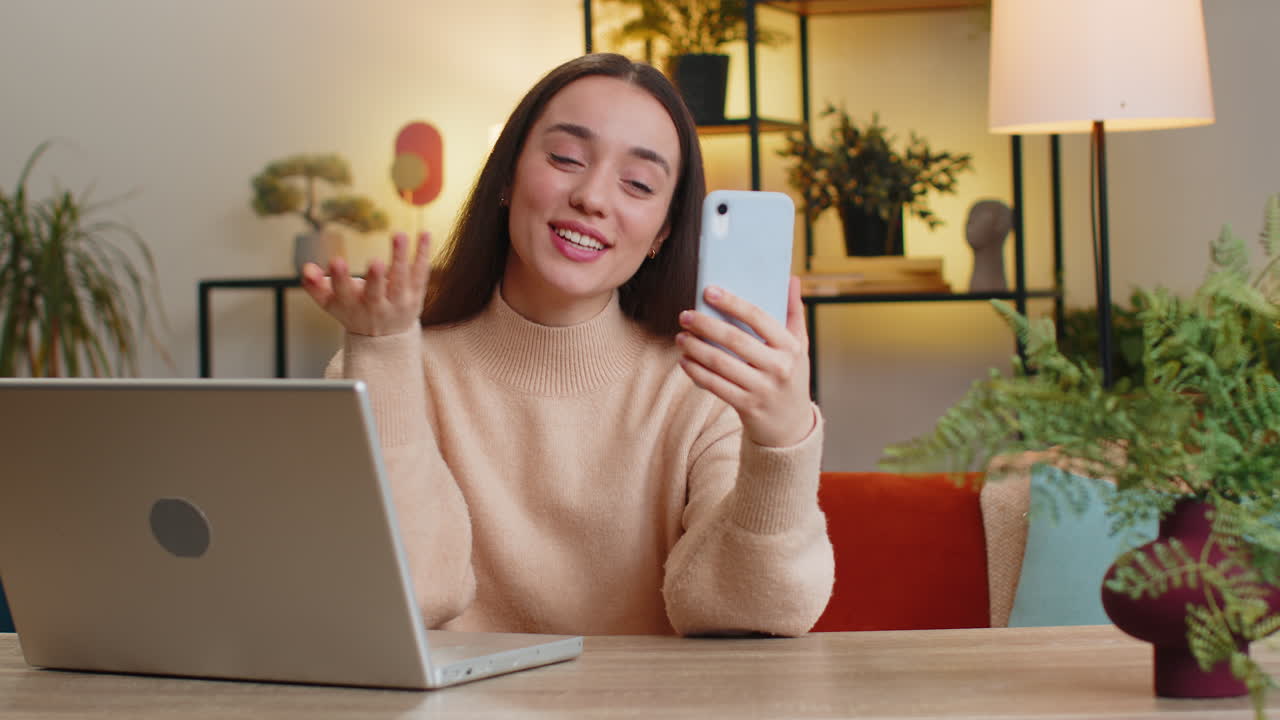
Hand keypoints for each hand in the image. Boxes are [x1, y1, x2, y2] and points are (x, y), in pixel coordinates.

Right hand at [300, 231, 430, 336]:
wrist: (384, 337)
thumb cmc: (353, 311)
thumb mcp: (330, 302)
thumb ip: (314, 285)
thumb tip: (306, 268)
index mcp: (351, 306)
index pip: (343, 293)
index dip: (339, 278)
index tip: (336, 261)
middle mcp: (376, 307)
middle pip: (375, 293)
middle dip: (374, 278)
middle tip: (374, 261)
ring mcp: (398, 303)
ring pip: (401, 280)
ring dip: (400, 257)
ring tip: (399, 236)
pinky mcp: (416, 296)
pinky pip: (420, 273)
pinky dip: (423, 254)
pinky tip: (424, 234)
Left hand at [676, 277, 813, 447]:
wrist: (790, 425)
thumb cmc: (790, 376)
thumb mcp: (800, 346)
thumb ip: (794, 313)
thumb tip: (791, 278)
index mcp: (791, 347)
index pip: (759, 318)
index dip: (732, 303)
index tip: (709, 291)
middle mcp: (779, 367)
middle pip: (735, 339)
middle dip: (706, 325)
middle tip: (685, 315)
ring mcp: (763, 388)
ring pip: (721, 363)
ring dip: (696, 348)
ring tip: (681, 337)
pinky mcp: (747, 406)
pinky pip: (716, 385)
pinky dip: (697, 372)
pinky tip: (685, 361)